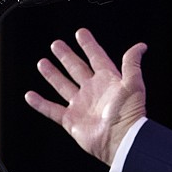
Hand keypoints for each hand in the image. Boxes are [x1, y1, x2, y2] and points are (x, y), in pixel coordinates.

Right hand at [24, 28, 147, 165]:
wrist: (121, 139)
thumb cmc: (130, 113)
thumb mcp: (133, 83)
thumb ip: (132, 63)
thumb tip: (141, 46)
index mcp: (108, 80)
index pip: (96, 57)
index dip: (89, 45)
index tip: (80, 32)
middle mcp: (93, 91)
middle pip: (76, 68)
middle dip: (66, 56)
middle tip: (56, 44)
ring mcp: (81, 105)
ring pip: (63, 85)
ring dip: (52, 75)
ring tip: (42, 62)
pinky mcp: (71, 120)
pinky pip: (52, 110)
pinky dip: (40, 103)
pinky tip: (30, 95)